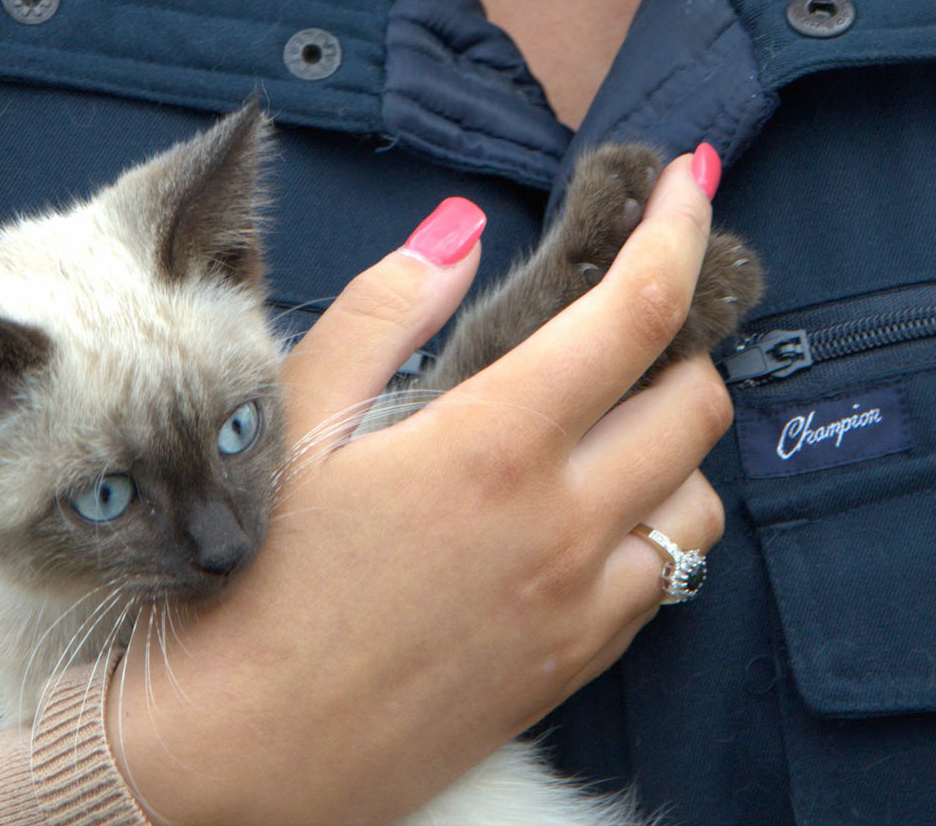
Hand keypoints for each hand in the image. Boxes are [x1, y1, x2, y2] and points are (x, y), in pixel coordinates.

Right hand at [106, 153, 731, 825]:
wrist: (236, 757)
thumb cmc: (253, 580)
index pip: (636, 311)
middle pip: (695, 400)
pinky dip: (654, 522)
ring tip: (605, 415)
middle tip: (629, 308)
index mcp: (495, 442)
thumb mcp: (297, 417)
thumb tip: (460, 230)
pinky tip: (588, 505)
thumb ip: (387, 309)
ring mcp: (579, 604)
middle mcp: (562, 523)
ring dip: (672, 439)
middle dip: (679, 334)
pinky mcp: (574, 666)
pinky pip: (666, 576)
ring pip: (699, 495)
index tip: (692, 178)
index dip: (680, 230)